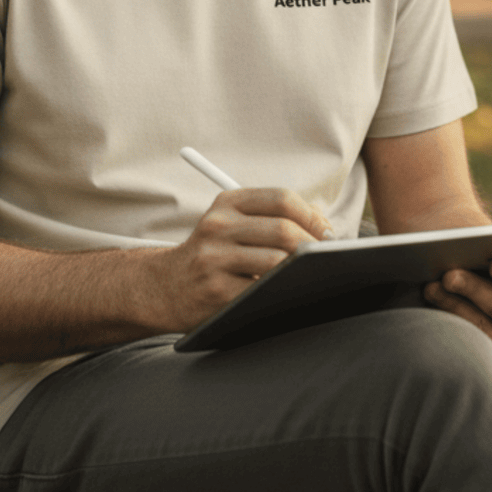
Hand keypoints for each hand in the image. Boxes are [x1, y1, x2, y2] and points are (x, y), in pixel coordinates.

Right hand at [138, 188, 332, 333]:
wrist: (164, 287)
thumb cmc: (213, 254)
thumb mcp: (232, 223)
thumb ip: (273, 217)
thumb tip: (322, 224)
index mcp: (227, 202)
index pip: (281, 199)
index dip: (312, 216)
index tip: (327, 233)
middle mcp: (218, 226)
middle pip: (283, 229)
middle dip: (313, 246)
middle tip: (326, 259)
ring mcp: (214, 258)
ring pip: (277, 261)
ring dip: (298, 271)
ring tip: (306, 275)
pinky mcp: (215, 291)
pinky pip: (262, 289)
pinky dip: (279, 291)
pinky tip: (282, 292)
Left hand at [423, 257, 491, 360]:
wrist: (479, 298)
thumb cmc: (486, 270)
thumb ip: (488, 254)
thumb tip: (464, 247)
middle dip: (473, 288)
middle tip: (448, 275)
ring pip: (480, 328)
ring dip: (453, 305)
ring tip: (431, 288)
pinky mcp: (488, 361)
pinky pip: (467, 345)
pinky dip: (447, 323)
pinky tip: (429, 310)